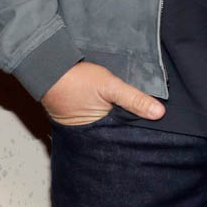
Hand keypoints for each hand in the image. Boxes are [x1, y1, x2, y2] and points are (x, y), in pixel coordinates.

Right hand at [41, 61, 164, 125]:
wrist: (47, 70)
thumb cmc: (75, 80)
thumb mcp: (110, 86)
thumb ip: (134, 99)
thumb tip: (159, 113)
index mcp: (101, 133)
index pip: (127, 136)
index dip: (142, 130)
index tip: (159, 125)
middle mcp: (93, 133)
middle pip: (120, 131)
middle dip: (132, 125)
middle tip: (152, 119)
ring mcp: (86, 125)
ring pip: (111, 123)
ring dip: (121, 117)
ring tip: (139, 111)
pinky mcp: (81, 115)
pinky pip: (101, 117)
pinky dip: (110, 111)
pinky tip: (118, 104)